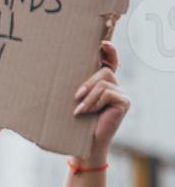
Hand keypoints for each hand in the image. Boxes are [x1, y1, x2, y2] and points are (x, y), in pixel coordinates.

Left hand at [73, 41, 128, 162]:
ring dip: (88, 96)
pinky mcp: (124, 102)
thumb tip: (61, 64)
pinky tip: (87, 112)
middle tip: (76, 97)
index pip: (110, 62)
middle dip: (87, 83)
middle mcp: (115, 86)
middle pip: (103, 71)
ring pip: (102, 82)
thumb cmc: (73, 120)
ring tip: (80, 111)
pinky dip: (94, 102)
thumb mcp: (74, 98)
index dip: (109, 51)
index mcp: (103, 83)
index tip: (101, 43)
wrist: (82, 142)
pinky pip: (107, 93)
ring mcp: (122, 94)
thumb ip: (77, 84)